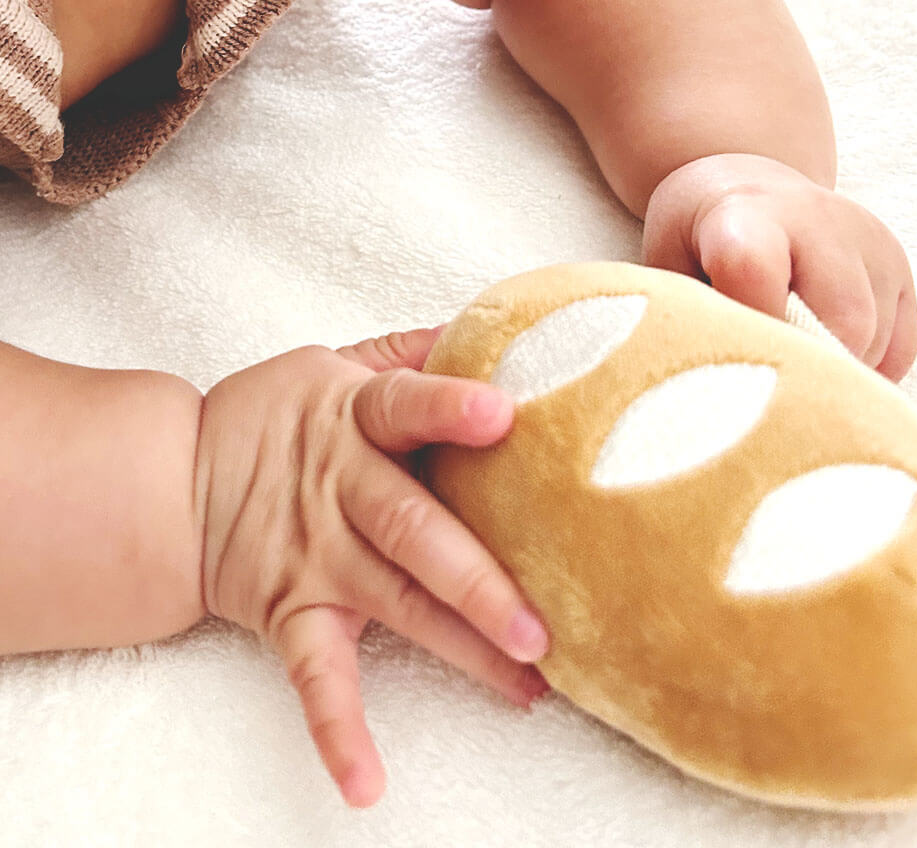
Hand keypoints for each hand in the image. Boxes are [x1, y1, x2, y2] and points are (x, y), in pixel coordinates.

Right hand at [193, 329, 549, 807]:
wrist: (177, 481)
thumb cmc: (276, 417)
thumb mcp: (334, 364)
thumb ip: (407, 353)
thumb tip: (482, 329)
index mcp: (353, 419)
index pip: (403, 408)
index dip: (448, 410)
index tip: (502, 415)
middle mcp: (338, 491)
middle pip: (411, 530)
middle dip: (475, 575)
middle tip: (541, 622)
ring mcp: (315, 558)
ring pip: (392, 605)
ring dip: (456, 647)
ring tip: (526, 687)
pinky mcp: (290, 612)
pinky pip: (314, 676)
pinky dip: (337, 729)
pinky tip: (365, 784)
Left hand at [641, 153, 916, 380]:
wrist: (745, 186)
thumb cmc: (695, 238)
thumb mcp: (668, 266)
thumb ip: (690, 319)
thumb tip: (705, 391)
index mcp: (746, 217)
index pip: (754, 270)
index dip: (750, 326)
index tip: (734, 365)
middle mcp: (820, 222)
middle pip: (838, 320)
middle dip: (803, 370)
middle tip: (766, 392)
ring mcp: (870, 243)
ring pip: (871, 340)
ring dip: (832, 374)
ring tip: (786, 370)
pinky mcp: (900, 267)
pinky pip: (899, 348)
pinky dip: (865, 371)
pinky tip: (823, 359)